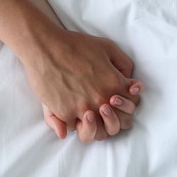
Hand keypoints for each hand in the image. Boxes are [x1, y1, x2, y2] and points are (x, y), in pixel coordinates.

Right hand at [23, 29, 140, 132]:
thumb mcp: (107, 47)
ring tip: (86, 115)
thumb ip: (124, 64)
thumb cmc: (75, 44)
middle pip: (115, 125)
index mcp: (115, 84)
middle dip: (111, 119)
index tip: (115, 98)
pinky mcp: (64, 113)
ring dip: (93, 127)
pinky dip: (73, 122)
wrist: (44, 47)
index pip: (131, 106)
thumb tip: (129, 85)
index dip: (125, 104)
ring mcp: (82, 109)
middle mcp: (101, 100)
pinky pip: (73, 127)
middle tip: (101, 109)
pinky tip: (70, 110)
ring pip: (95, 132)